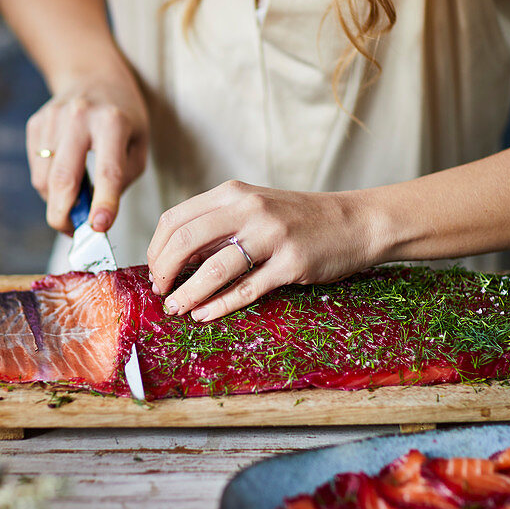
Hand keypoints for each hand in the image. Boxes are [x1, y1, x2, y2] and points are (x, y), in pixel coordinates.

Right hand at [26, 76, 148, 233]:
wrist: (93, 75)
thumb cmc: (124, 119)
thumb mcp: (138, 144)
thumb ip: (121, 179)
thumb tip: (94, 217)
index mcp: (113, 122)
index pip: (108, 170)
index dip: (103, 202)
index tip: (100, 228)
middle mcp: (79, 117)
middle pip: (64, 178)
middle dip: (64, 215)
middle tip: (73, 234)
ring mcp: (53, 119)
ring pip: (46, 179)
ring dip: (58, 202)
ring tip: (76, 201)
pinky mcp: (36, 124)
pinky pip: (37, 168)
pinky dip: (49, 184)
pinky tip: (66, 176)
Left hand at [147, 180, 377, 321]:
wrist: (355, 221)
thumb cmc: (299, 219)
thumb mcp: (254, 208)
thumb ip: (218, 227)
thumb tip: (174, 258)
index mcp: (233, 194)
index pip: (176, 218)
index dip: (157, 248)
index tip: (154, 270)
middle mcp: (249, 210)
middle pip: (186, 240)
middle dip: (164, 271)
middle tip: (160, 292)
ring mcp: (272, 236)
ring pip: (214, 269)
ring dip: (188, 293)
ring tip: (176, 308)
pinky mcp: (291, 264)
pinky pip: (246, 289)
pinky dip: (219, 305)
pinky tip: (204, 314)